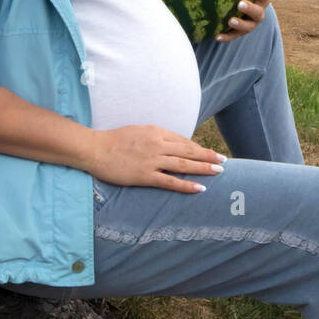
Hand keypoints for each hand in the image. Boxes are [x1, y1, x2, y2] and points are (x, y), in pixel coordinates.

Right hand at [90, 124, 227, 192]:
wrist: (95, 149)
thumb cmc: (115, 139)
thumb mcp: (139, 131)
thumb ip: (156, 136)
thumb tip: (172, 144)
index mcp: (156, 132)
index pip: (183, 140)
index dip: (198, 148)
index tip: (208, 153)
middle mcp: (158, 145)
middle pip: (188, 151)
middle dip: (208, 156)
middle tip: (223, 161)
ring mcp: (152, 161)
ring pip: (184, 165)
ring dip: (203, 168)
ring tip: (218, 172)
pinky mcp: (145, 176)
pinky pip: (170, 182)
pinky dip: (186, 186)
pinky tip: (200, 188)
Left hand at [214, 0, 269, 41]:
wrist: (241, 12)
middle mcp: (258, 12)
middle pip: (258, 12)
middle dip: (250, 8)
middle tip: (240, 2)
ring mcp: (248, 25)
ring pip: (247, 27)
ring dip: (239, 24)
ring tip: (229, 20)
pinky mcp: (237, 34)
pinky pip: (232, 37)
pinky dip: (225, 37)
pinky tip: (216, 36)